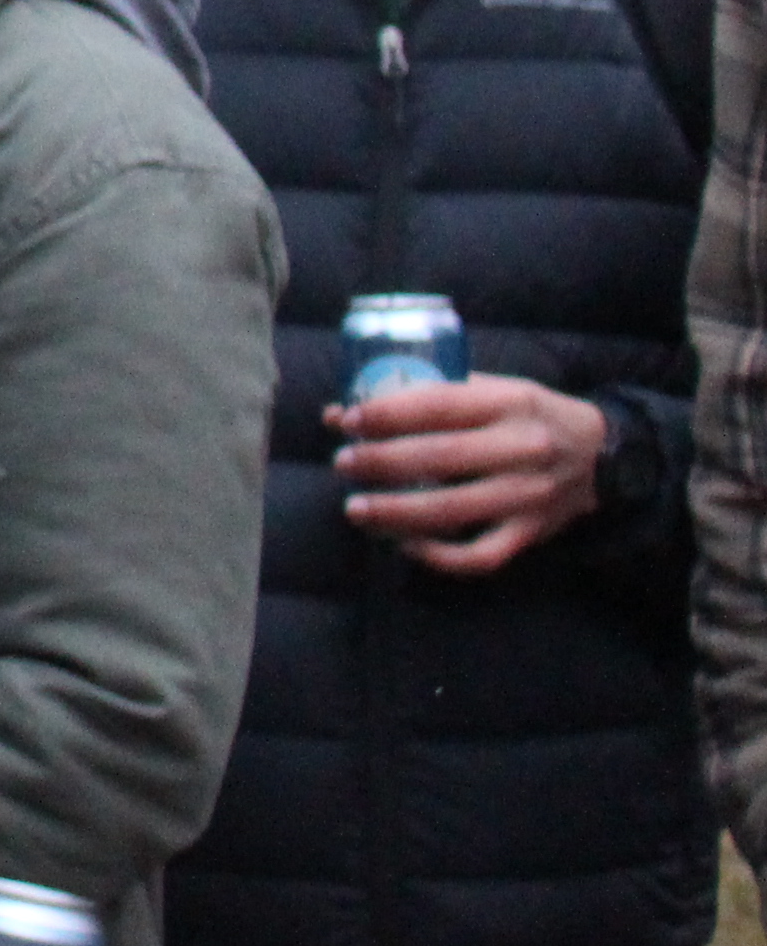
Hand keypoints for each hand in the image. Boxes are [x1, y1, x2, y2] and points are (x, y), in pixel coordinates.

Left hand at [335, 371, 607, 573]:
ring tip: (356, 507)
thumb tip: (341, 412)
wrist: (605, 456)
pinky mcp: (531, 532)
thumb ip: (426, 396)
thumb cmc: (528, 415)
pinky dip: (439, 556)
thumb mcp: (493, 389)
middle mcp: (522, 448)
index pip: (438, 405)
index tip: (347, 419)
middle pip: (440, 458)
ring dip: (396, 512)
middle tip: (343, 463)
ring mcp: (528, 495)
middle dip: (382, 462)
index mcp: (509, 402)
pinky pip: (481, 554)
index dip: (386, 413)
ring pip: (453, 511)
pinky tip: (404, 543)